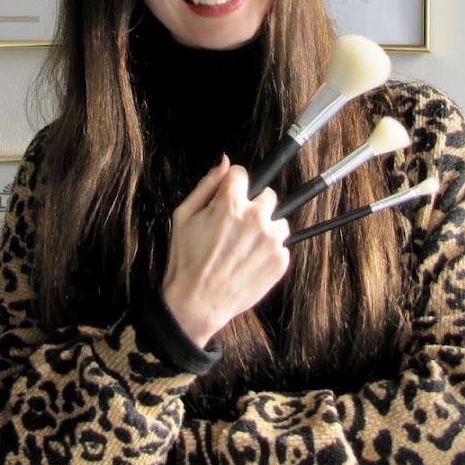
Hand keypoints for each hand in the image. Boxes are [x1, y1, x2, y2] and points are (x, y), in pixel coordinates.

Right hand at [161, 156, 290, 348]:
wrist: (197, 303)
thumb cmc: (186, 260)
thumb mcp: (183, 216)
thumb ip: (207, 184)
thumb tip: (224, 161)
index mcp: (230, 203)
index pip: (242, 174)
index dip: (232, 186)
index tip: (229, 198)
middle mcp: (255, 217)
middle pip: (267, 195)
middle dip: (253, 206)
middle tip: (237, 227)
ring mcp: (271, 240)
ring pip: (278, 221)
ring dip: (265, 229)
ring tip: (244, 248)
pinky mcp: (280, 260)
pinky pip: (281, 245)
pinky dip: (268, 251)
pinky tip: (249, 262)